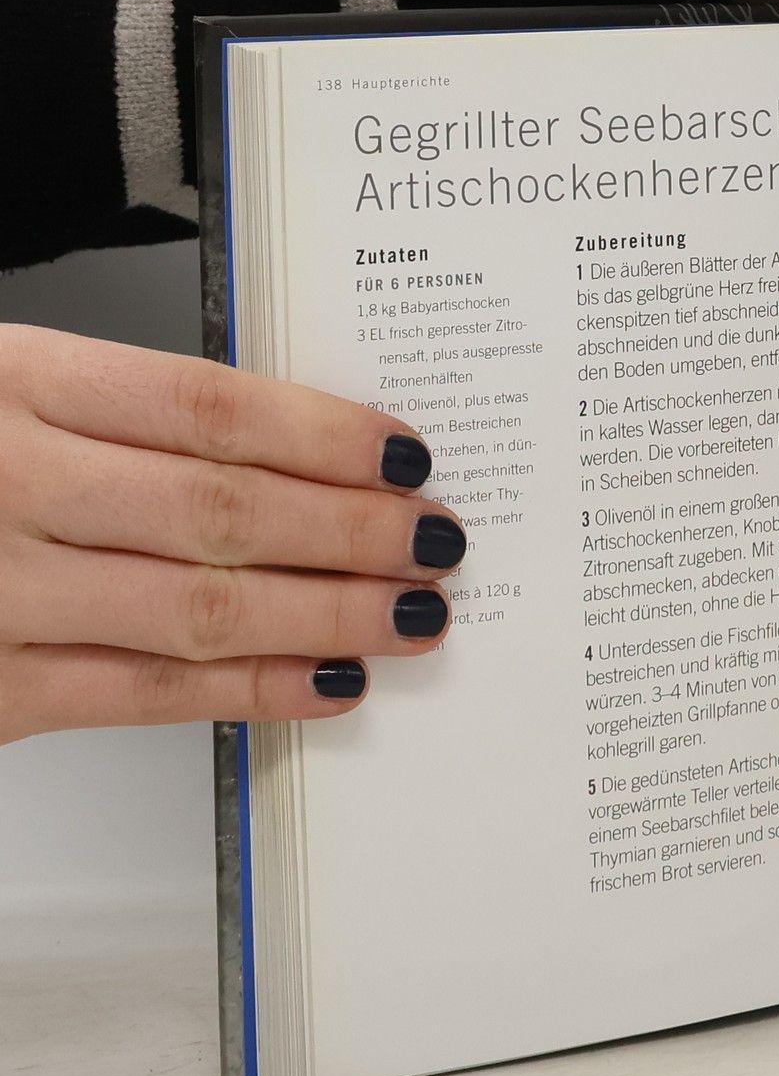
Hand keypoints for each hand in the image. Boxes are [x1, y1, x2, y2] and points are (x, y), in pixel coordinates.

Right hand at [0, 326, 463, 743]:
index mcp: (7, 380)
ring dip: (327, 615)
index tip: (406, 454)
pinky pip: (142, 696)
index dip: (326, 433)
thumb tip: (292, 447)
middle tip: (438, 541)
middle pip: (220, 509)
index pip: (206, 406)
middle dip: (352, 531)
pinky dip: (251, 692)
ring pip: (198, 608)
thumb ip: (119, 413)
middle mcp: (1, 479)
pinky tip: (329, 683)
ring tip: (412, 614)